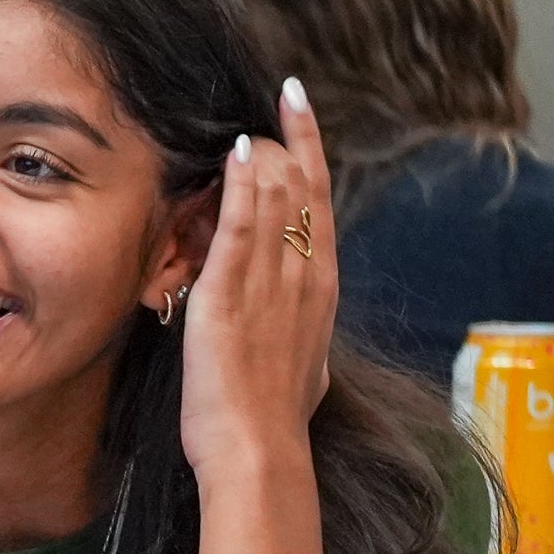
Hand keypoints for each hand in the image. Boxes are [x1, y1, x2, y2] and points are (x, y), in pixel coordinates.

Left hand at [180, 77, 337, 480]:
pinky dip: (240, 186)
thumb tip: (308, 338)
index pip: (320, 202)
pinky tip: (236, 151)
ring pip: (277, 198)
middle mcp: (305, 276)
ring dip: (262, 154)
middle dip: (290, 141)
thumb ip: (302, 335)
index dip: (310, 150)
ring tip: (251, 120)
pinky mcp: (231, 295)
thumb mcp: (303, 366)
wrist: (260, 450)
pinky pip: (241, 227)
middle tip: (277, 104)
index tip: (297, 110)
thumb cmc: (275, 420)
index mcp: (322, 289)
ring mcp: (272, 283)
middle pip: (304, 188)